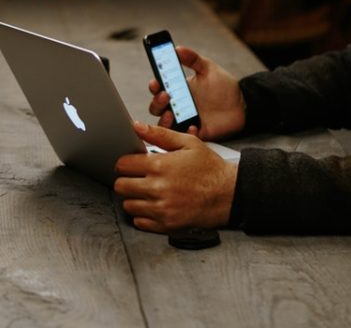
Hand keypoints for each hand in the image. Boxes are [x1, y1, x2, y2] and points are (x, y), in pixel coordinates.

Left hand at [114, 122, 236, 232]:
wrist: (229, 194)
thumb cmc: (210, 169)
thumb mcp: (187, 143)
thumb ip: (159, 134)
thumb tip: (137, 127)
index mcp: (160, 166)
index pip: (122, 166)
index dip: (124, 163)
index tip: (130, 164)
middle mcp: (158, 188)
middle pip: (121, 186)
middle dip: (125, 180)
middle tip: (135, 178)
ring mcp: (162, 209)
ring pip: (128, 205)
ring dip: (132, 198)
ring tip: (145, 191)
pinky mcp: (167, 225)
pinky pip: (140, 223)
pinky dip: (142, 215)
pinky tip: (152, 205)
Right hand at [149, 46, 245, 139]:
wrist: (242, 104)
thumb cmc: (222, 86)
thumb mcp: (208, 68)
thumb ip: (193, 59)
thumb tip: (177, 48)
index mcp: (177, 90)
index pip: (158, 89)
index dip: (154, 86)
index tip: (155, 82)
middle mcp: (178, 106)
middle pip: (157, 108)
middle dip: (157, 102)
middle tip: (165, 96)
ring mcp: (186, 120)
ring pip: (166, 125)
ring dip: (165, 120)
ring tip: (171, 113)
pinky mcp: (197, 132)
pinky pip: (186, 136)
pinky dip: (187, 132)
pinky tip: (194, 126)